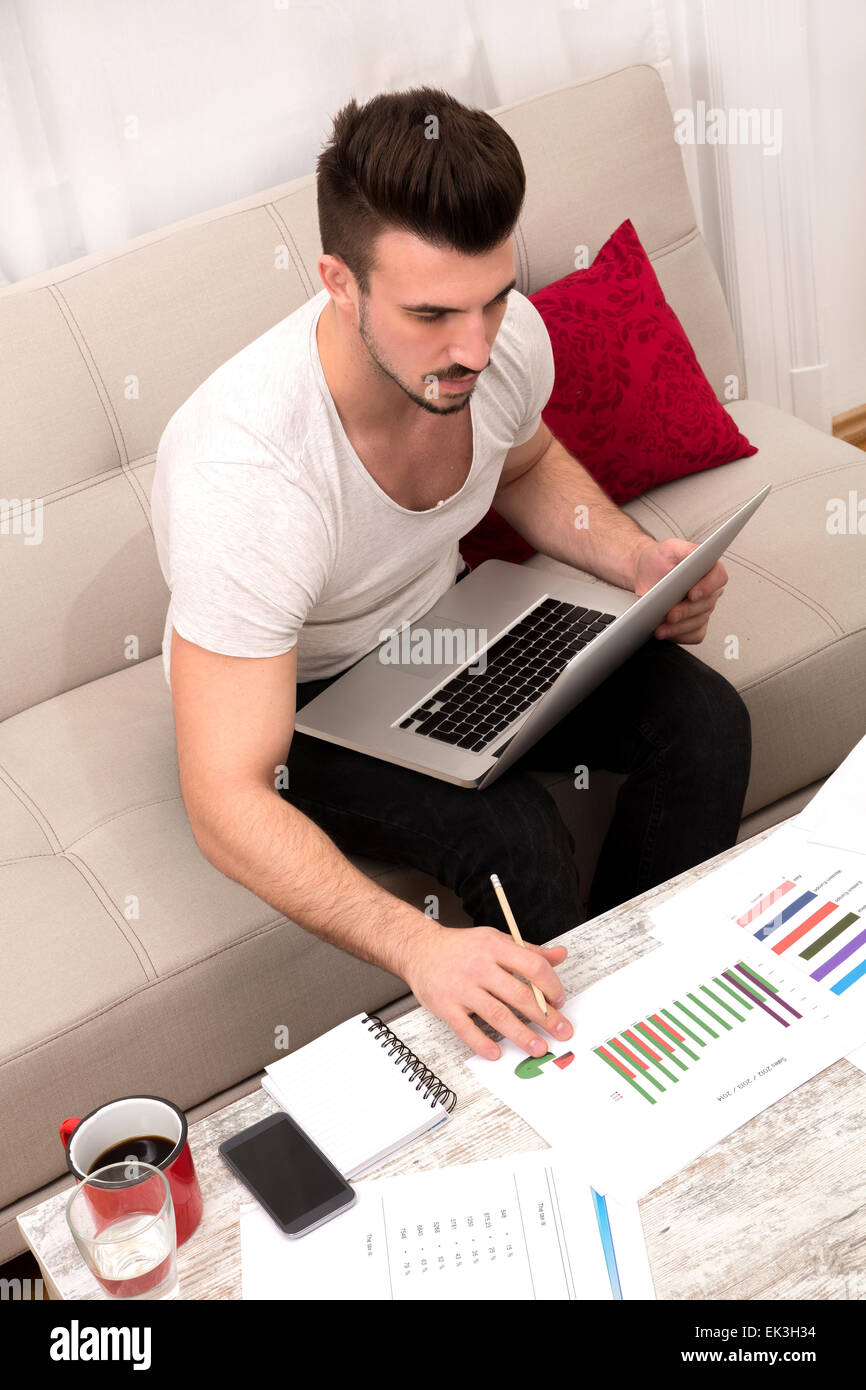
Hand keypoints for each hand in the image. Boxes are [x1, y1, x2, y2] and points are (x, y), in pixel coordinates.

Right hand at [403, 923, 572, 1060]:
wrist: (420, 949)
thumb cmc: (461, 947)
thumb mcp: (496, 940)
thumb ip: (529, 951)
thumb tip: (560, 955)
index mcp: (495, 948)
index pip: (533, 966)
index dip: (551, 986)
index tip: (559, 1001)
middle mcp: (479, 967)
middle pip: (519, 995)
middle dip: (545, 1017)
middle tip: (561, 1032)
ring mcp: (462, 988)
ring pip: (497, 1015)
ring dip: (521, 1035)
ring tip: (538, 1047)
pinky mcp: (446, 1006)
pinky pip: (466, 1029)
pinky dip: (482, 1043)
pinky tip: (496, 1052)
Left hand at [633, 538, 726, 644]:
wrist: (644, 574)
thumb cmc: (658, 559)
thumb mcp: (670, 546)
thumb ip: (685, 549)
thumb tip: (697, 556)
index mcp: (708, 568)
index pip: (718, 577)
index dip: (708, 586)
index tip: (692, 593)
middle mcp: (709, 590)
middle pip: (707, 604)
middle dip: (686, 611)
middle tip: (670, 614)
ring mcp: (703, 608)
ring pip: (699, 622)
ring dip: (679, 627)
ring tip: (661, 627)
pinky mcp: (695, 624)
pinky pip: (695, 635)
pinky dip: (681, 636)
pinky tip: (666, 633)